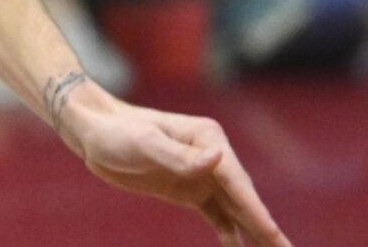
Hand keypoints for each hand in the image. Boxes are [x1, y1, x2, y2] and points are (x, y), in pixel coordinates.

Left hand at [57, 82, 293, 245]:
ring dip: (256, 233)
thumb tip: (217, 160)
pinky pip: (217, 215)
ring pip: (236, 210)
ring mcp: (202, 174)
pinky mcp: (188, 189)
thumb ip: (179, 156)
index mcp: (209, 141)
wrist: (91, 131)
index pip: (240, 185)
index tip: (276, 239)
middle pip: (246, 200)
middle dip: (267, 229)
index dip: (259, 215)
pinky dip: (231, 233)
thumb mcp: (144, 143)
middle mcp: (212, 157)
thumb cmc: (116, 133)